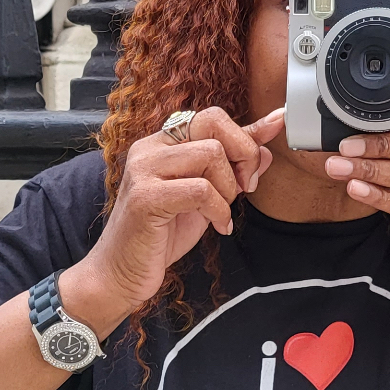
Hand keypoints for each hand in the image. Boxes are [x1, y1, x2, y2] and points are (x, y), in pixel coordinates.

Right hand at [79, 107, 284, 319]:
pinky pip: (201, 190)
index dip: (245, 138)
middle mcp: (149, 148)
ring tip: (221, 212)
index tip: (252, 172)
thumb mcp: (205, 196)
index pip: (213, 117)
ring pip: (211, 154)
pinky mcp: (145, 197)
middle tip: (244, 188)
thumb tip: (267, 144)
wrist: (122, 273)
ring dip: (229, 188)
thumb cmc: (160, 235)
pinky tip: (218, 226)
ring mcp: (144, 170)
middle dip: (243, 155)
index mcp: (161, 143)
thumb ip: (232, 168)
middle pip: (214, 123)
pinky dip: (220, 210)